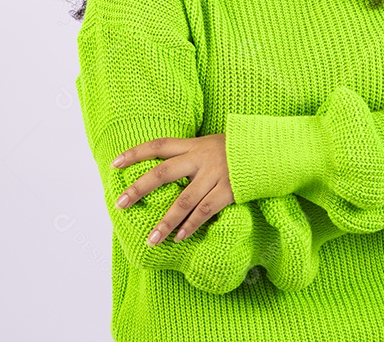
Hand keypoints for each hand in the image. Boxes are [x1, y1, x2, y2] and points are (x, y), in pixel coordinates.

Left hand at [110, 133, 233, 246]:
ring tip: (151, 239)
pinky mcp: (228, 191)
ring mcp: (214, 175)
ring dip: (166, 222)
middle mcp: (200, 158)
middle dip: (140, 188)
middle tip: (120, 204)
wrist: (269, 150)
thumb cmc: (236, 149)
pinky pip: (205, 211)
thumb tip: (164, 172)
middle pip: (163, 173)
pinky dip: (191, 225)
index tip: (114, 164)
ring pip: (183, 201)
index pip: (158, 146)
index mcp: (193, 145)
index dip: (135, 154)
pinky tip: (179, 237)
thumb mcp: (210, 144)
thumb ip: (189, 155)